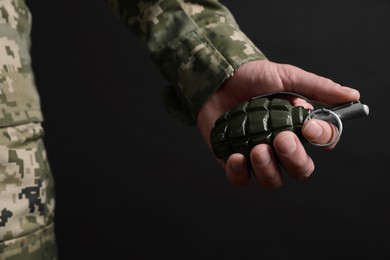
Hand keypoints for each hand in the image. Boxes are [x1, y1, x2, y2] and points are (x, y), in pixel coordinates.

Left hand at [196, 59, 359, 188]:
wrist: (218, 79)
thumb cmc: (254, 77)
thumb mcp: (287, 77)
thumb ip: (317, 87)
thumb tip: (352, 95)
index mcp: (299, 126)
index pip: (322, 142)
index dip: (322, 139)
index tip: (309, 128)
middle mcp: (281, 146)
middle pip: (300, 169)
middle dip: (294, 158)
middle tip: (281, 139)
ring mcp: (257, 155)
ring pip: (272, 180)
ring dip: (268, 168)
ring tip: (257, 148)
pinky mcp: (234, 161)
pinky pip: (241, 180)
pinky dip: (240, 173)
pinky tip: (236, 156)